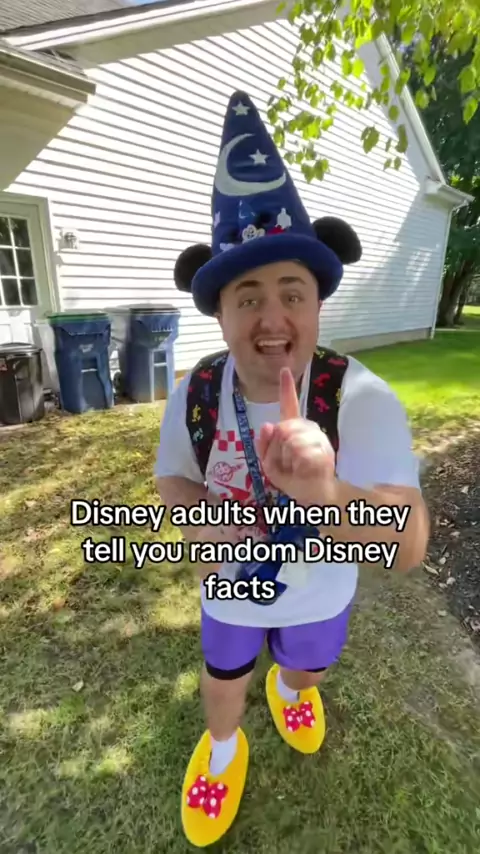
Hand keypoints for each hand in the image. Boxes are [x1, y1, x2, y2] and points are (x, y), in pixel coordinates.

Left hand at [256, 367, 335, 505]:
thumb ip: (264, 445)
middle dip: (275, 451)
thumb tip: (267, 425)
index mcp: (294, 429)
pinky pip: (299, 452)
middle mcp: (308, 428)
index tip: (284, 369)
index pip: (290, 405)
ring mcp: (318, 438)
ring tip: (295, 469)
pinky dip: (295, 466)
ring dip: (285, 460)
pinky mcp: (324, 451)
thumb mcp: (270, 464)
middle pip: (281, 429)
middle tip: (286, 465)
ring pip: (288, 440)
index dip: (287, 387)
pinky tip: (303, 471)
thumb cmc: (294, 479)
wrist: (316, 497)